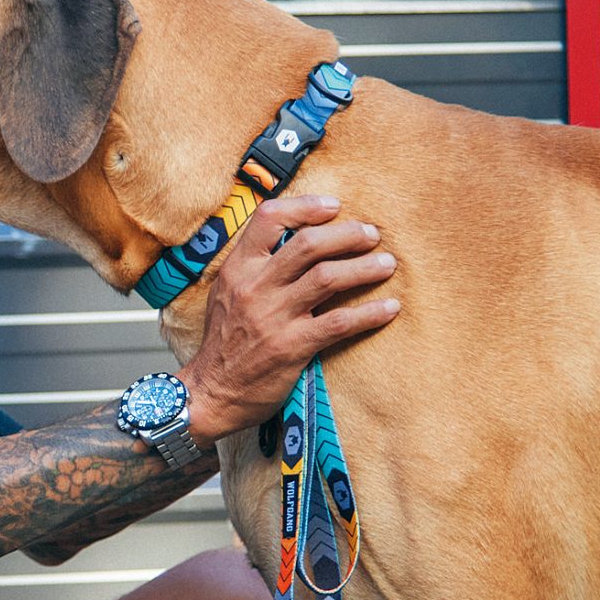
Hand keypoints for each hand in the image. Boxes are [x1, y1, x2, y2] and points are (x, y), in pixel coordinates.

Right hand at [176, 195, 399, 444]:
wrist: (210, 393)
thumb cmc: (223, 342)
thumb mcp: (226, 293)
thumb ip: (255, 266)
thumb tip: (294, 240)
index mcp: (238, 268)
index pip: (270, 219)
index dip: (306, 207)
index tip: (334, 207)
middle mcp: (255, 287)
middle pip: (309, 244)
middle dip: (348, 234)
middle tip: (372, 235)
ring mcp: (274, 317)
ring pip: (328, 278)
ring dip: (365, 268)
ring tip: (387, 264)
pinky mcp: (292, 347)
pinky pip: (339, 323)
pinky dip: (370, 313)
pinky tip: (389, 307)